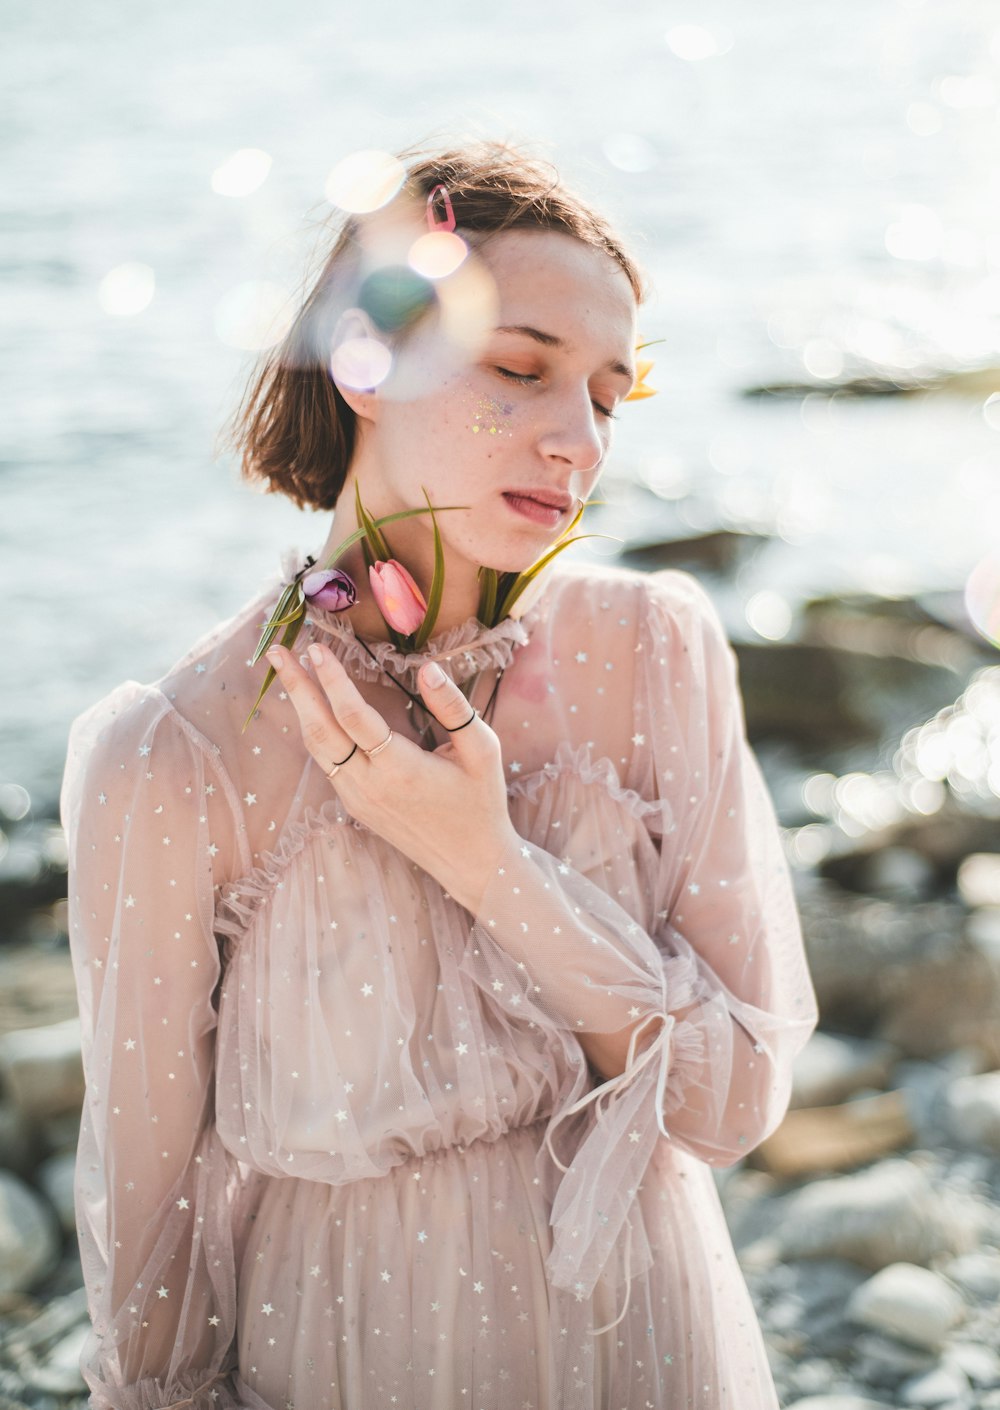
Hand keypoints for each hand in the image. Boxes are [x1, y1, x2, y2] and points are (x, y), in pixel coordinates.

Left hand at [265, 642, 517, 910]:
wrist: (470, 861)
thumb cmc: (481, 801)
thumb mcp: (483, 750)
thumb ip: (454, 708)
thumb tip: (428, 668)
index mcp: (400, 769)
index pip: (353, 715)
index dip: (332, 679)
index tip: (317, 648)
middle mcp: (369, 785)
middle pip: (319, 730)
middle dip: (295, 687)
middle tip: (275, 651)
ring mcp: (357, 798)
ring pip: (316, 747)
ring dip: (299, 707)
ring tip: (286, 671)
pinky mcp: (355, 806)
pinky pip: (326, 762)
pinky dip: (314, 729)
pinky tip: (311, 706)